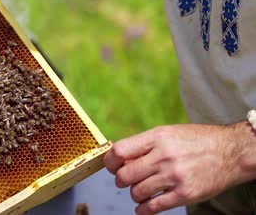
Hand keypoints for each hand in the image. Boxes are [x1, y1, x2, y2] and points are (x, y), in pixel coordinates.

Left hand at [104, 123, 255, 214]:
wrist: (230, 152)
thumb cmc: (196, 141)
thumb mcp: (168, 133)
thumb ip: (144, 144)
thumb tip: (118, 158)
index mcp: (157, 137)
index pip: (119, 151)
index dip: (110, 162)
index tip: (112, 166)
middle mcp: (164, 156)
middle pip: (124, 175)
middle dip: (120, 180)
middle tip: (125, 180)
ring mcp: (174, 176)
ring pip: (136, 192)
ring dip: (134, 194)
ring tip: (141, 190)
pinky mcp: (185, 194)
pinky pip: (153, 207)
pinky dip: (143, 209)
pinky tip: (144, 206)